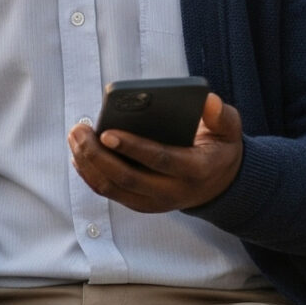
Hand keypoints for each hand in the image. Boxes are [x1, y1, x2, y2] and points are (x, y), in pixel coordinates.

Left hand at [69, 92, 242, 211]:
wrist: (219, 183)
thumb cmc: (219, 147)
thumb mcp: (230, 129)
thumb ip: (221, 115)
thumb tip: (207, 100)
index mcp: (195, 169)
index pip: (160, 159)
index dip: (132, 147)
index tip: (107, 132)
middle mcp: (173, 192)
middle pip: (128, 178)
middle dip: (98, 155)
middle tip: (80, 130)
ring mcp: (155, 202)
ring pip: (113, 189)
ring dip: (88, 164)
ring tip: (75, 137)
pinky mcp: (141, 204)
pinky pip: (110, 193)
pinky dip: (90, 175)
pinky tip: (78, 154)